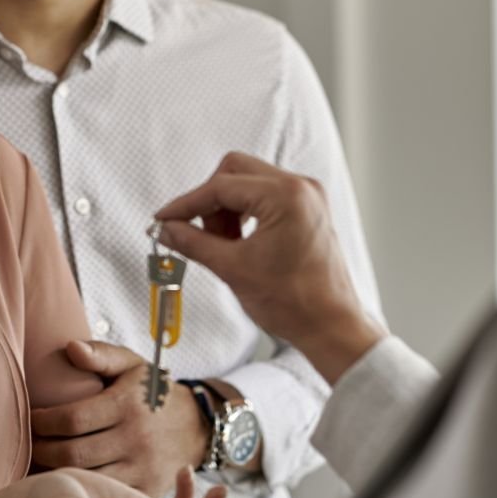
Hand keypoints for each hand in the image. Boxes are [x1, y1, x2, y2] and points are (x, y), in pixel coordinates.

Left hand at [31, 341, 208, 496]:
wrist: (197, 426)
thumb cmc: (153, 392)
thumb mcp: (132, 365)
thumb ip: (101, 355)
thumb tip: (70, 347)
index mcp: (127, 404)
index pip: (73, 418)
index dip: (44, 421)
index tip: (32, 418)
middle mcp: (136, 437)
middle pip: (74, 453)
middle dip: (43, 450)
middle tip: (30, 444)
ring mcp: (143, 467)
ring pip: (87, 478)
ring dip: (57, 473)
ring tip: (41, 463)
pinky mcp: (147, 490)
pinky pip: (107, 495)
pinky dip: (84, 491)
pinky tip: (68, 482)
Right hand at [154, 152, 386, 383]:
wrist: (331, 326)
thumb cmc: (295, 302)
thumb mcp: (233, 269)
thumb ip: (194, 242)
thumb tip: (167, 229)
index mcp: (286, 196)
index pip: (221, 186)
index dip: (187, 204)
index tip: (165, 219)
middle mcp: (301, 187)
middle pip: (235, 172)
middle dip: (209, 201)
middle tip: (196, 233)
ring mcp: (307, 196)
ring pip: (248, 182)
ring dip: (226, 208)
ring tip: (222, 245)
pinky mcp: (308, 209)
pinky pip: (265, 196)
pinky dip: (245, 213)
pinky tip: (238, 241)